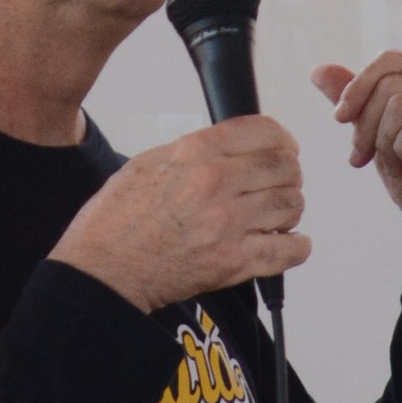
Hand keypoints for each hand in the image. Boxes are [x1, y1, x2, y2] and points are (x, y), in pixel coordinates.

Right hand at [50, 115, 310, 312]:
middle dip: (288, 174)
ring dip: (290, 209)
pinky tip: (291, 243)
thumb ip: (191, 151)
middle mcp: (215, 183)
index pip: (262, 131)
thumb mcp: (146, 163)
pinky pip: (288, 250)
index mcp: (193, 153)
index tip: (284, 148)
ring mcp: (228, 224)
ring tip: (278, 216)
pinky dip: (298, 246)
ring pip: (291, 205)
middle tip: (281, 184)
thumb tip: (228, 147)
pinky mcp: (233, 262)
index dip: (281, 139)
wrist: (103, 270)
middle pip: (283, 166)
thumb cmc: (116, 221)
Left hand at [311, 52, 401, 255]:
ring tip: (397, 163)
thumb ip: (355, 100)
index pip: (390, 60)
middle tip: (360, 155)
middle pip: (390, 83)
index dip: (357, 87)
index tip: (340, 118)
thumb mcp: (376, 133)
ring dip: (385, 142)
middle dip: (365, 123)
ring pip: (400, 105)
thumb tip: (318, 70)